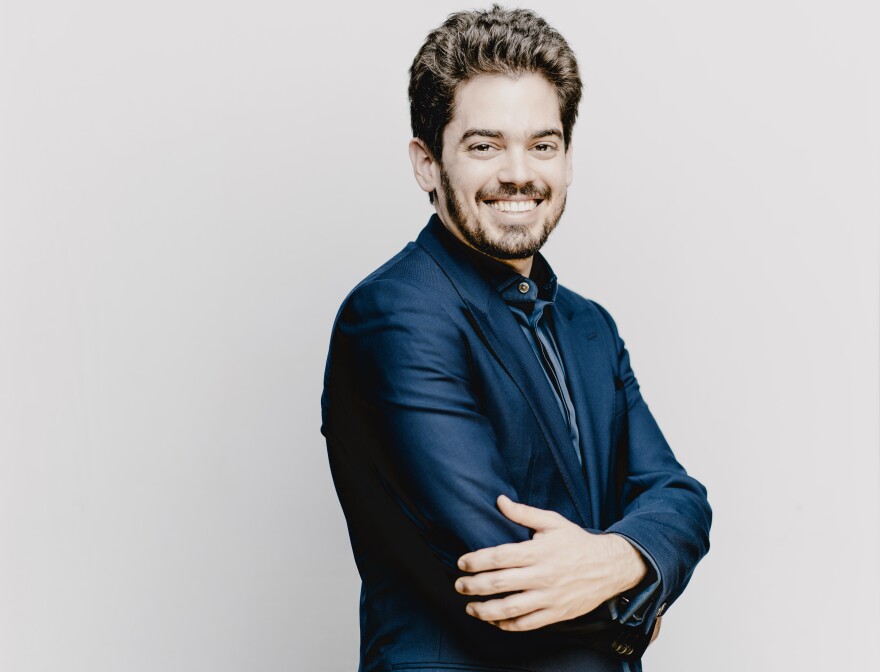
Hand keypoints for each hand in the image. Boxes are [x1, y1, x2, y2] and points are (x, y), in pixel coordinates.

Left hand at [455, 495, 646, 631]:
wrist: (610, 566)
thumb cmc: (577, 542)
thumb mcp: (553, 522)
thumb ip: (524, 513)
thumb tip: (500, 500)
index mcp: (539, 551)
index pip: (500, 557)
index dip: (477, 560)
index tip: (462, 563)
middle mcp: (542, 575)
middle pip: (500, 583)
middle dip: (474, 586)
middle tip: (459, 585)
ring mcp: (549, 597)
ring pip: (511, 608)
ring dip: (485, 610)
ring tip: (470, 608)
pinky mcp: (556, 613)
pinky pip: (527, 623)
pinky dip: (507, 625)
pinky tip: (494, 620)